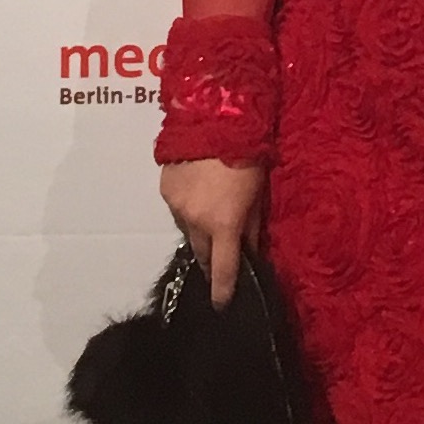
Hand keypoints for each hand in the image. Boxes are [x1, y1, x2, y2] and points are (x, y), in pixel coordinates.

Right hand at [157, 156, 265, 308]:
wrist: (213, 118)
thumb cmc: (247, 156)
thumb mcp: (258, 194)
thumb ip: (252, 226)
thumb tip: (250, 249)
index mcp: (224, 224)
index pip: (223, 269)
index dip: (222, 291)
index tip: (222, 305)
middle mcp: (196, 220)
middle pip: (202, 253)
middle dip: (211, 258)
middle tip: (221, 259)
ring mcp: (176, 205)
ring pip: (188, 231)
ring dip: (200, 232)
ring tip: (211, 217)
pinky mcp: (165, 189)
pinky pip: (177, 210)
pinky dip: (188, 210)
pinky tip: (198, 195)